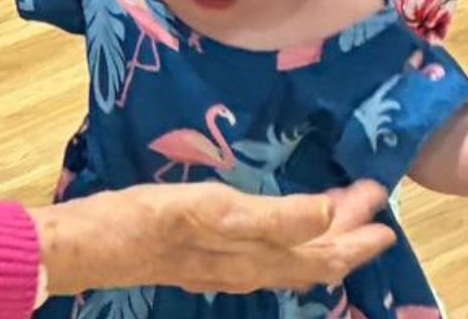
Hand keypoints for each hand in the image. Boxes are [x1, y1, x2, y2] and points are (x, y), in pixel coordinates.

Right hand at [35, 180, 396, 297]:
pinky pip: (265, 255)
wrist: (85, 246)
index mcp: (257, 259)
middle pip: (312, 260)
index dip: (358, 232)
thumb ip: (272, 217)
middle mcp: (248, 271)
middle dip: (347, 232)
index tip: (382, 198)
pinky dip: (287, 237)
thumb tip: (329, 216)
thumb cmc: (145, 223)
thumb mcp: (211, 212)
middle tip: (369, 196)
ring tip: (338, 210)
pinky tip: (277, 226)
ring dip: (320, 236)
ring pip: (290, 260)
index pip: (325, 254)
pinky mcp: (203, 258)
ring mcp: (225, 268)